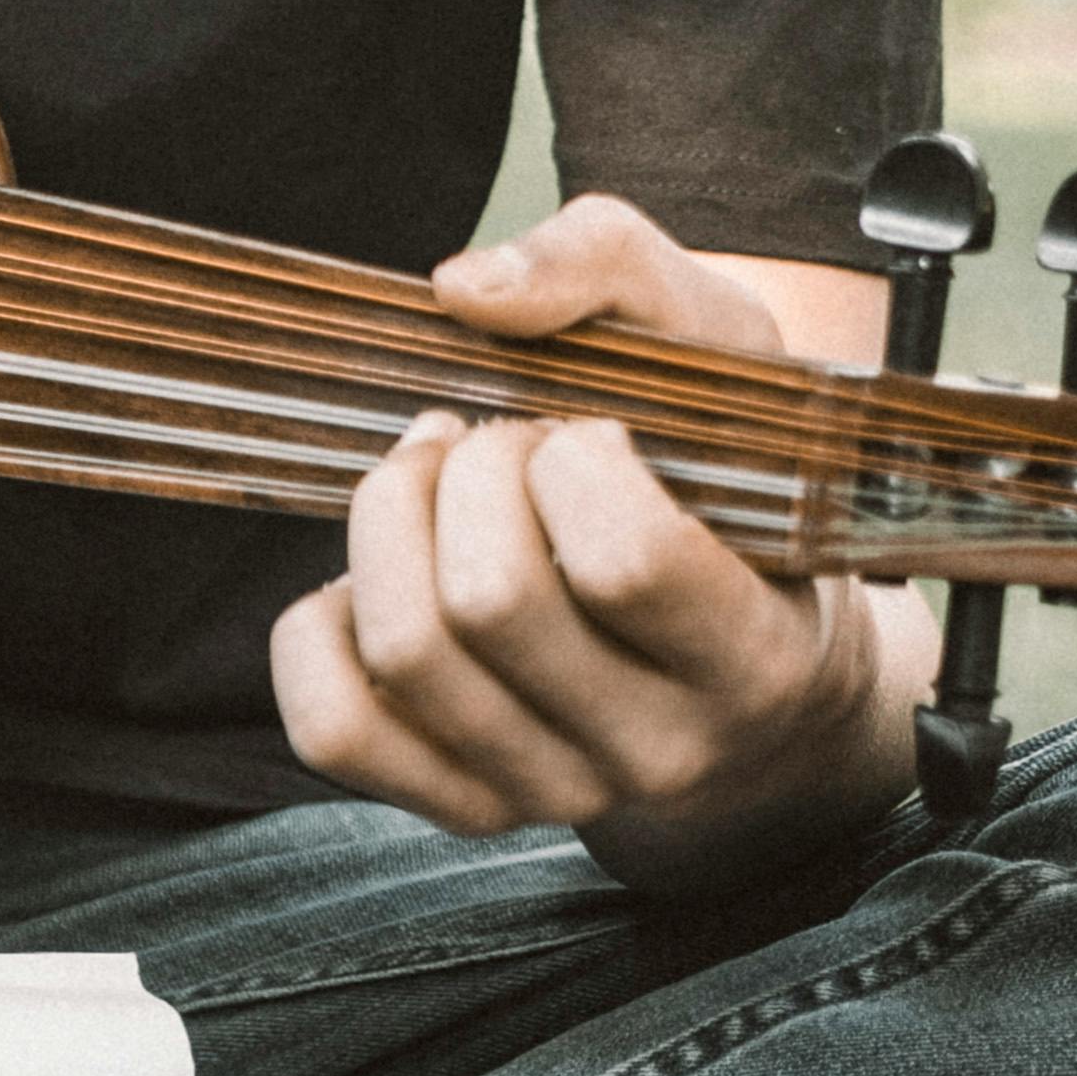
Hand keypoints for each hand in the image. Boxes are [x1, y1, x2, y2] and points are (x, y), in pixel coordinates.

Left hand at [268, 194, 934, 889]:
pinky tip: (383, 571)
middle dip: (468, 472)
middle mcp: (660, 749)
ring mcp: (555, 790)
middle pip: (488, 601)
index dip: (572, 460)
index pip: (625, 562)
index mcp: (755, 654)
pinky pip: (336, 729)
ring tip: (438, 478)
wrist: (748, 648)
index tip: (586, 432)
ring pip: (405, 656)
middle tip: (498, 441)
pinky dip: (321, 627)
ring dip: (391, 520)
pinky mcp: (466, 804)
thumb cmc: (733, 476)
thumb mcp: (722, 344)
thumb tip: (464, 291)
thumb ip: (608, 270)